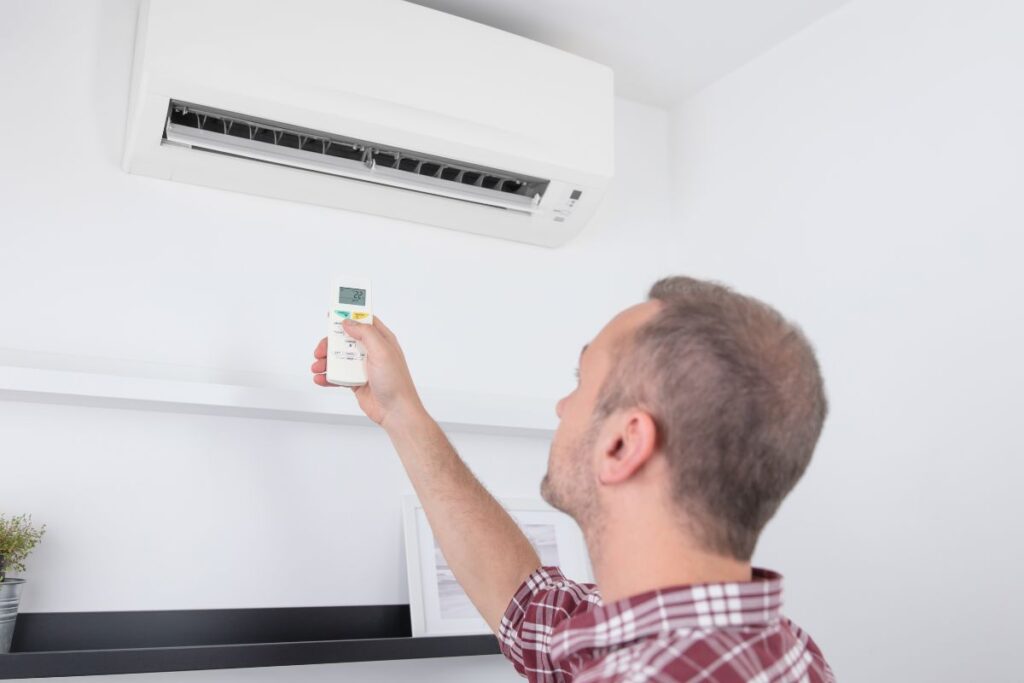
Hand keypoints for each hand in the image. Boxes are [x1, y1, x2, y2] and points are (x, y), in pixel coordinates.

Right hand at [311, 317, 425, 428]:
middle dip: (330, 342)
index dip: (348, 314)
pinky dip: (327, 376)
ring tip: (318, 366)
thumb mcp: (382, 351)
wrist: (395, 411)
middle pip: (345, 338)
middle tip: (321, 349)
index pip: (363, 320)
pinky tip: (321, 378)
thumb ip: (365, 333)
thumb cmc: (396, 382)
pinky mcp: (356, 380)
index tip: (333, 313)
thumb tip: (348, 322)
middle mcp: (371, 351)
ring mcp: (363, 366)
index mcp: (381, 340)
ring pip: (339, 357)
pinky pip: (338, 375)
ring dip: (326, 361)